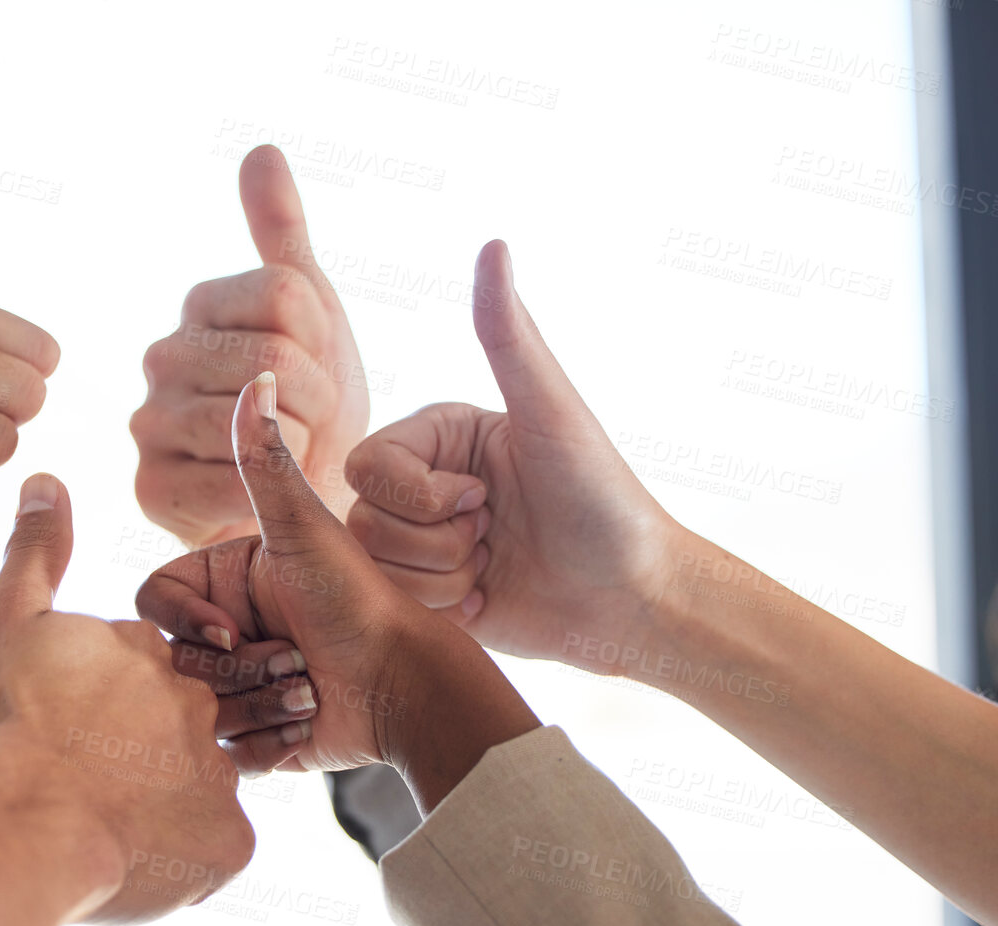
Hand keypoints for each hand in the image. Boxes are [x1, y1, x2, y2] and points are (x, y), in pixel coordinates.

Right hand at [0, 473, 253, 925]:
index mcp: (147, 654)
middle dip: (141, 756)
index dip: (104, 705)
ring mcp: (220, 775)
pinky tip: (133, 863)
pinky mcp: (230, 843)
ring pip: (198, 793)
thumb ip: (35, 554)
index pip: (144, 672)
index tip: (66, 732)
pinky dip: (182, 859)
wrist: (10, 831)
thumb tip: (48, 479)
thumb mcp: (4, 624)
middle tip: (83, 786)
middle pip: (179, 730)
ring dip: (160, 809)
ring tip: (103, 830)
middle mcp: (197, 704)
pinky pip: (216, 850)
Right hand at [132, 145, 368, 546]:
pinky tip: (266, 492)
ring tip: (291, 458)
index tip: (321, 372)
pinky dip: (270, 491)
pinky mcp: (150, 488)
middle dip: (320, 400)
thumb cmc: (309, 410)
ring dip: (300, 448)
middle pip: (276, 357)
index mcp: (201, 305)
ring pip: (258, 416)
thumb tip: (260, 150)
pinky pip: (235, 476)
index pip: (289, 295)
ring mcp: (149, 422)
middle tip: (312, 427)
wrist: (299, 507)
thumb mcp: (311, 315)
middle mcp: (162, 356)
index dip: (327, 343)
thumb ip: (283, 235)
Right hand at [137, 373, 536, 808]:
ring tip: (310, 688)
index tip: (228, 631)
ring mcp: (240, 687)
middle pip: (173, 663)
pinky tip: (311, 722)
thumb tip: (260, 375)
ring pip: (199, 712)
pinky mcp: (260, 738)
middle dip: (237, 670)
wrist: (410, 683)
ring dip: (258, 705)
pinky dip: (270, 744)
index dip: (184, 623)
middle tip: (294, 660)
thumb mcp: (306, 530)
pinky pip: (228, 754)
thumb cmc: (361, 601)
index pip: (155, 603)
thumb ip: (267, 459)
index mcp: (224, 581)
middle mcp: (226, 632)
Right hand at [344, 240, 687, 669]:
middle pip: (364, 517)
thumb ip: (509, 335)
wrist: (632, 594)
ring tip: (494, 563)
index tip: (480, 497)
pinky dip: (445, 608)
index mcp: (440, 436)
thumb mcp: (552, 412)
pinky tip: (489, 595)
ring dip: (443, 575)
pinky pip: (395, 603)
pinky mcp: (430, 594)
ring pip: (375, 564)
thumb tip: (494, 246)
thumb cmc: (602, 498)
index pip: (367, 463)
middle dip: (434, 539)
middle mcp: (424, 483)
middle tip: (494, 533)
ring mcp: (423, 541)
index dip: (417, 493)